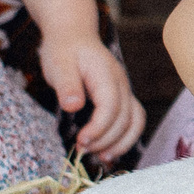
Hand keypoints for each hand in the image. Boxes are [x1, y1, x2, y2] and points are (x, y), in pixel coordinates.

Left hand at [39, 32, 144, 162]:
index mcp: (106, 74)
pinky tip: (108, 151)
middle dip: (105, 139)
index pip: (111, 106)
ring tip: (100, 157)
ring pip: (134, 122)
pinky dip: (124, 139)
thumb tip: (73, 105)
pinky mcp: (122, 99)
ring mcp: (124, 91)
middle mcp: (121, 84)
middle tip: (82, 150)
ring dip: (120, 143)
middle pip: (124, 118)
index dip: (99, 128)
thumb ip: (67, 84)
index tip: (81, 141)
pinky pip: (132, 121)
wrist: (74, 36)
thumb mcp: (58, 64)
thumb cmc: (64, 50)